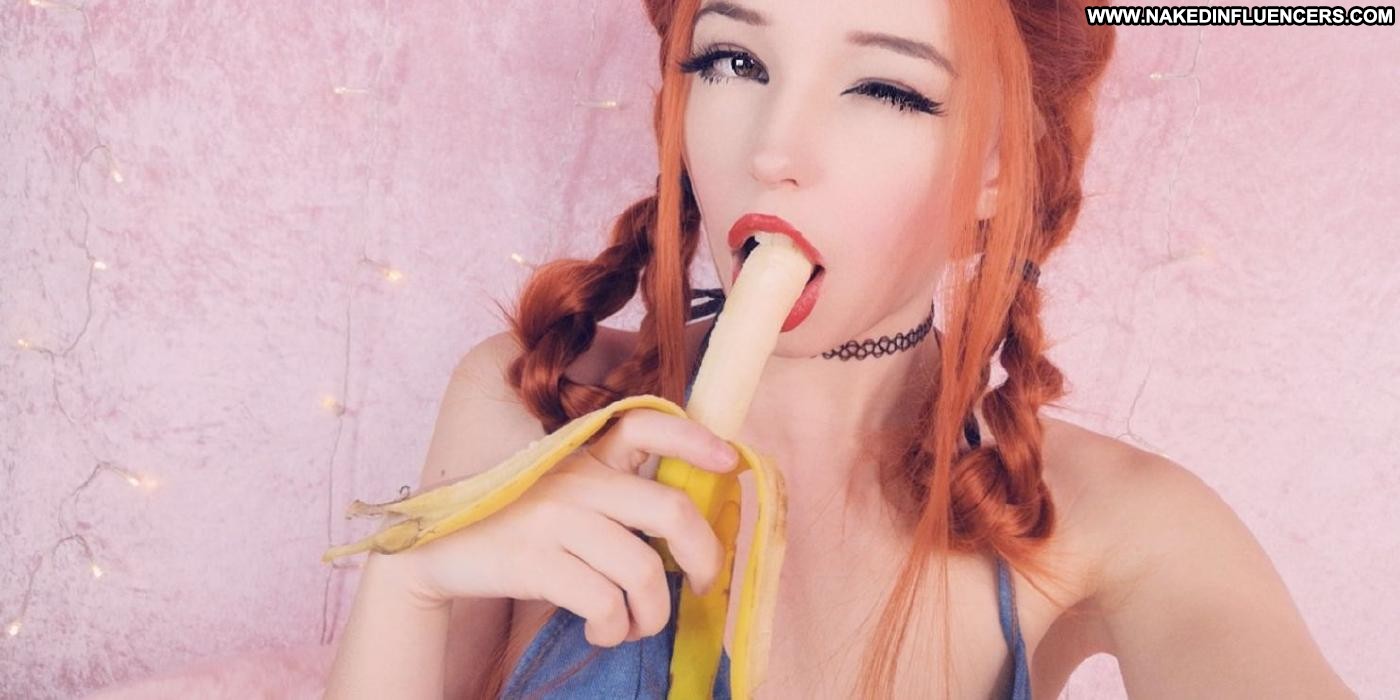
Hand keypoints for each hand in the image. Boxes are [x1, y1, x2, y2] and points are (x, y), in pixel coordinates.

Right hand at [396, 407, 739, 647]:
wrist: (436, 550)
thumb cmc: (514, 524)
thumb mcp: (562, 490)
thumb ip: (611, 492)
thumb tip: (685, 530)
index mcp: (584, 454)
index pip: (645, 424)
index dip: (694, 439)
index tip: (732, 461)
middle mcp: (576, 479)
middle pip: (670, 511)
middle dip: (705, 556)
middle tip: (706, 584)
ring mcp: (555, 519)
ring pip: (643, 570)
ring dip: (653, 612)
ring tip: (637, 624)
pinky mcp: (535, 561)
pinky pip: (605, 602)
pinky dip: (614, 627)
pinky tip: (604, 630)